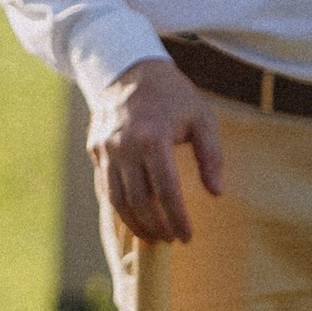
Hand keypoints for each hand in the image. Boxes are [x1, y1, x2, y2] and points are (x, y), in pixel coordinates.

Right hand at [98, 56, 224, 246]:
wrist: (129, 70)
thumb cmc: (173, 95)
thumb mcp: (202, 118)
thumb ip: (211, 156)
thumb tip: (216, 192)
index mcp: (153, 138)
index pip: (166, 191)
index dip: (177, 218)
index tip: (187, 237)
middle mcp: (124, 146)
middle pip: (139, 201)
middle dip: (156, 227)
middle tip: (171, 240)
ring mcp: (105, 149)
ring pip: (116, 199)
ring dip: (134, 224)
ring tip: (153, 237)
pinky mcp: (95, 150)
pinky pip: (105, 187)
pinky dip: (118, 208)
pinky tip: (134, 219)